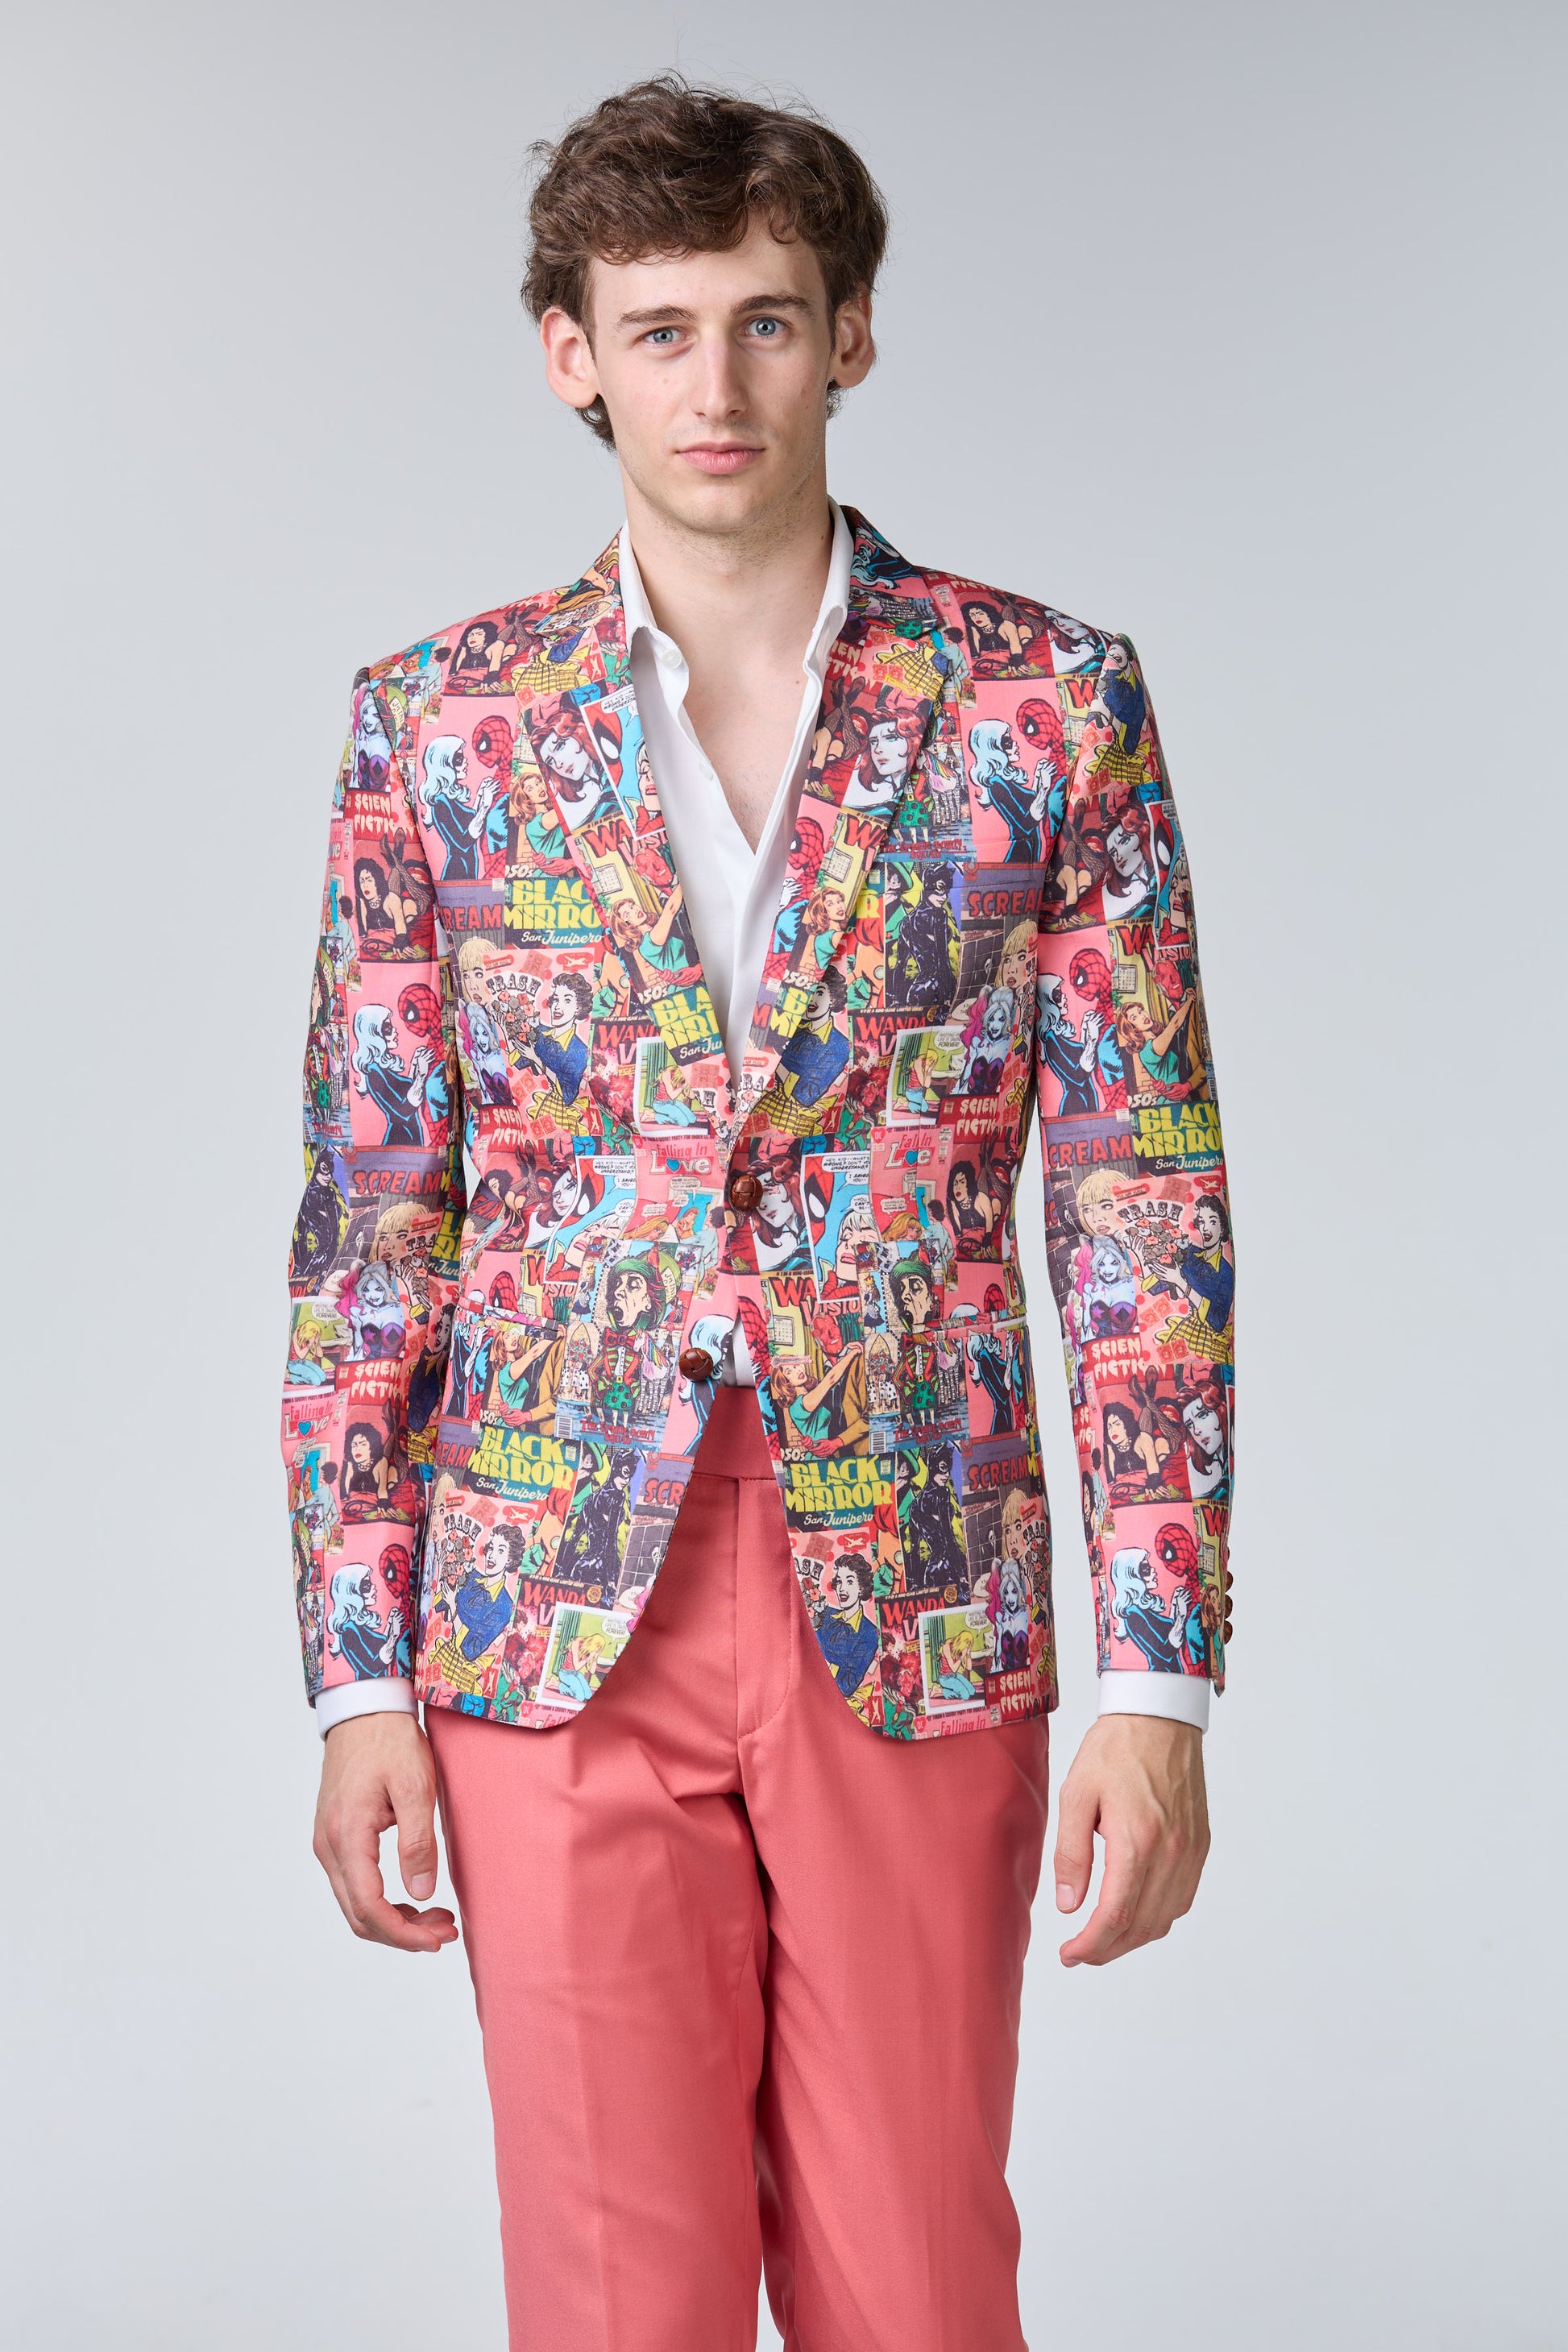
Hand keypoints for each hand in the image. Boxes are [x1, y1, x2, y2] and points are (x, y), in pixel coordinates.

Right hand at [313, 1713, 458, 1954]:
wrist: (363, 1709)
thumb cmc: (390, 1741)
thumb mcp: (415, 1786)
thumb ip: (418, 1842)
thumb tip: (422, 1895)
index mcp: (347, 1835)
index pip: (369, 1907)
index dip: (403, 1933)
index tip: (437, 1939)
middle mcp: (328, 1846)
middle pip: (358, 1915)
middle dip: (402, 1933)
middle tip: (444, 1932)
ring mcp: (327, 1842)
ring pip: (354, 1904)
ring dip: (393, 1920)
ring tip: (436, 1918)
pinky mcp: (334, 1837)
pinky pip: (353, 1885)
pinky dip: (381, 1901)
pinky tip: (412, 1897)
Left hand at [1053, 1714, 1209, 1966]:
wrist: (1159, 1717)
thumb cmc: (1114, 1749)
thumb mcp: (1076, 1795)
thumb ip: (1071, 1854)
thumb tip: (1069, 1905)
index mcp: (1137, 1840)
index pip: (1115, 1916)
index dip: (1091, 1946)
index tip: (1069, 1955)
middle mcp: (1171, 1852)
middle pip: (1141, 1926)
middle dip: (1107, 1949)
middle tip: (1080, 1952)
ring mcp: (1190, 1851)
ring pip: (1165, 1919)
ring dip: (1133, 1938)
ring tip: (1103, 1938)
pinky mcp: (1200, 1845)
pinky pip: (1182, 1898)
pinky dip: (1158, 1917)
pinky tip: (1135, 1913)